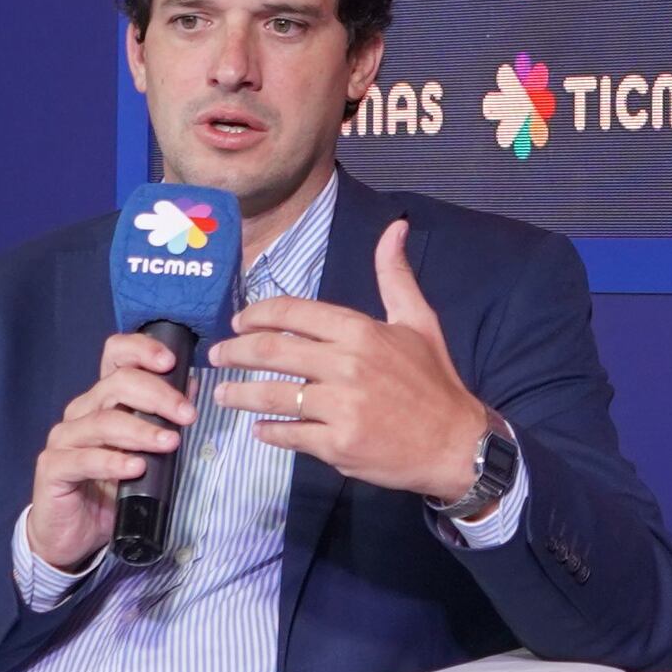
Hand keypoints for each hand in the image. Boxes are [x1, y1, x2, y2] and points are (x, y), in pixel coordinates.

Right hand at [25, 327, 194, 575]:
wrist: (73, 535)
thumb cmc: (110, 490)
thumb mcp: (144, 453)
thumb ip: (161, 422)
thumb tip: (191, 388)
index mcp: (102, 400)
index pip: (116, 356)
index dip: (141, 350)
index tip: (171, 361)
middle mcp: (81, 413)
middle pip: (116, 384)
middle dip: (158, 396)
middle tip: (188, 415)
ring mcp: (64, 440)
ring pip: (104, 421)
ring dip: (142, 430)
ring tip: (170, 443)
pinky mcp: (53, 468)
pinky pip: (84, 459)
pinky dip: (113, 461)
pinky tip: (136, 468)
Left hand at [220, 221, 492, 503]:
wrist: (455, 443)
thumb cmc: (433, 381)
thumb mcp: (418, 321)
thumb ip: (395, 275)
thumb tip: (395, 227)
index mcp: (360, 330)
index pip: (292, 313)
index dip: (257, 315)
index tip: (238, 323)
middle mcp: (346, 364)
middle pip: (271, 351)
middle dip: (234, 352)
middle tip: (216, 356)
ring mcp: (340, 406)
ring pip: (272, 395)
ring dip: (239, 394)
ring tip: (222, 395)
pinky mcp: (337, 444)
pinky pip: (288, 433)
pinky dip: (268, 431)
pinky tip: (259, 428)